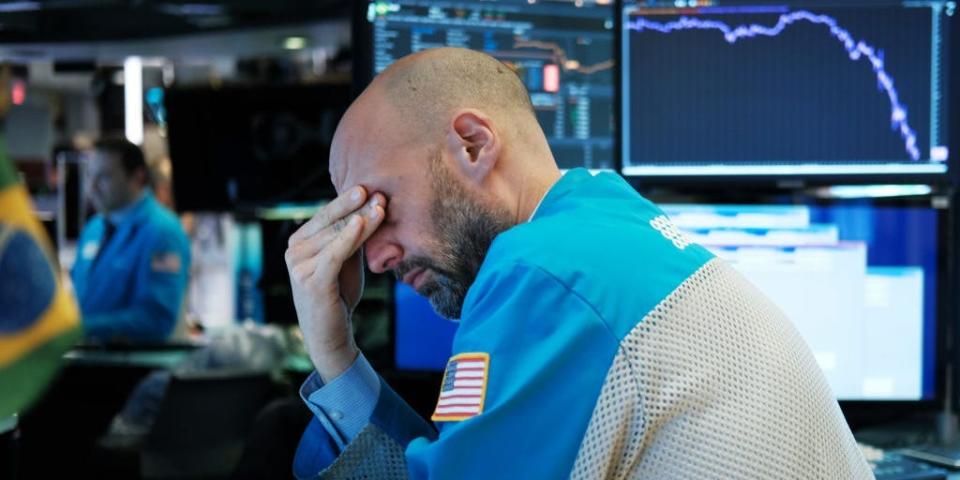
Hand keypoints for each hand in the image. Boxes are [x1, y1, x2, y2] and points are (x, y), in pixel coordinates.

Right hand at [285, 186, 385, 380]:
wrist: (332, 332)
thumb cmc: (339, 292)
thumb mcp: (347, 258)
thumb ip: (352, 235)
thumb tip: (371, 204)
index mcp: (300, 240)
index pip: (327, 215)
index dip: (347, 201)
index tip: (369, 186)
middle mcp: (294, 249)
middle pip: (330, 223)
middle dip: (355, 207)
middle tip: (375, 190)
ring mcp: (299, 265)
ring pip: (335, 236)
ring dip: (360, 220)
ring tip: (380, 207)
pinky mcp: (310, 279)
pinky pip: (334, 253)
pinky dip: (348, 237)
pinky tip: (361, 223)